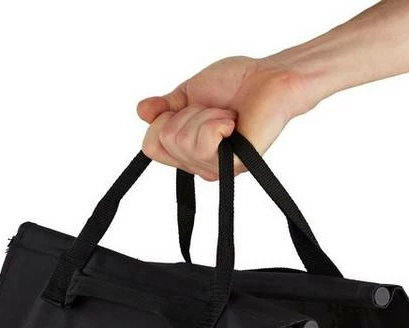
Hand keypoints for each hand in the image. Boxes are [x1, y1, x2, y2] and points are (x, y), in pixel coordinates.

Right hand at [137, 56, 313, 179]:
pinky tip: (233, 123)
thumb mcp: (188, 94)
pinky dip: (216, 123)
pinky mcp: (232, 167)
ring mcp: (215, 168)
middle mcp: (200, 165)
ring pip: (182, 141)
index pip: (151, 147)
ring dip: (204, 116)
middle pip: (165, 141)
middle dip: (187, 114)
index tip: (188, 107)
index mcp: (188, 151)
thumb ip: (163, 108)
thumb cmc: (235, 84)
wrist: (267, 78)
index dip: (161, 120)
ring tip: (226, 115)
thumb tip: (141, 112)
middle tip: (213, 110)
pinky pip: (204, 146)